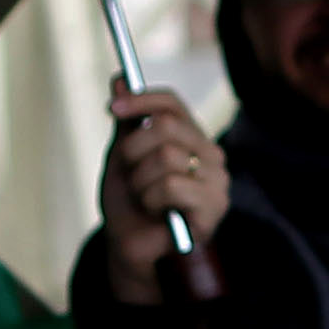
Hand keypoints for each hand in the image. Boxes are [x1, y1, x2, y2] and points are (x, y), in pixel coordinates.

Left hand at [95, 88, 228, 299]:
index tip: (112, 108)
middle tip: (129, 172)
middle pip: (166, 126)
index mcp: (190, 137)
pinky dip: (151, 200)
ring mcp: (217, 180)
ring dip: (140, 181)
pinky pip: (172, 186)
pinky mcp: (215, 207)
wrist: (131, 250)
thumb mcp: (121, 158)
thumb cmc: (130, 205)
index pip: (172, 104)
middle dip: (133, 150)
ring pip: (166, 157)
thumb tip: (119, 79)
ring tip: (144, 199)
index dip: (141, 100)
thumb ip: (126, 122)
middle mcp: (209, 153)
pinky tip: (157, 213)